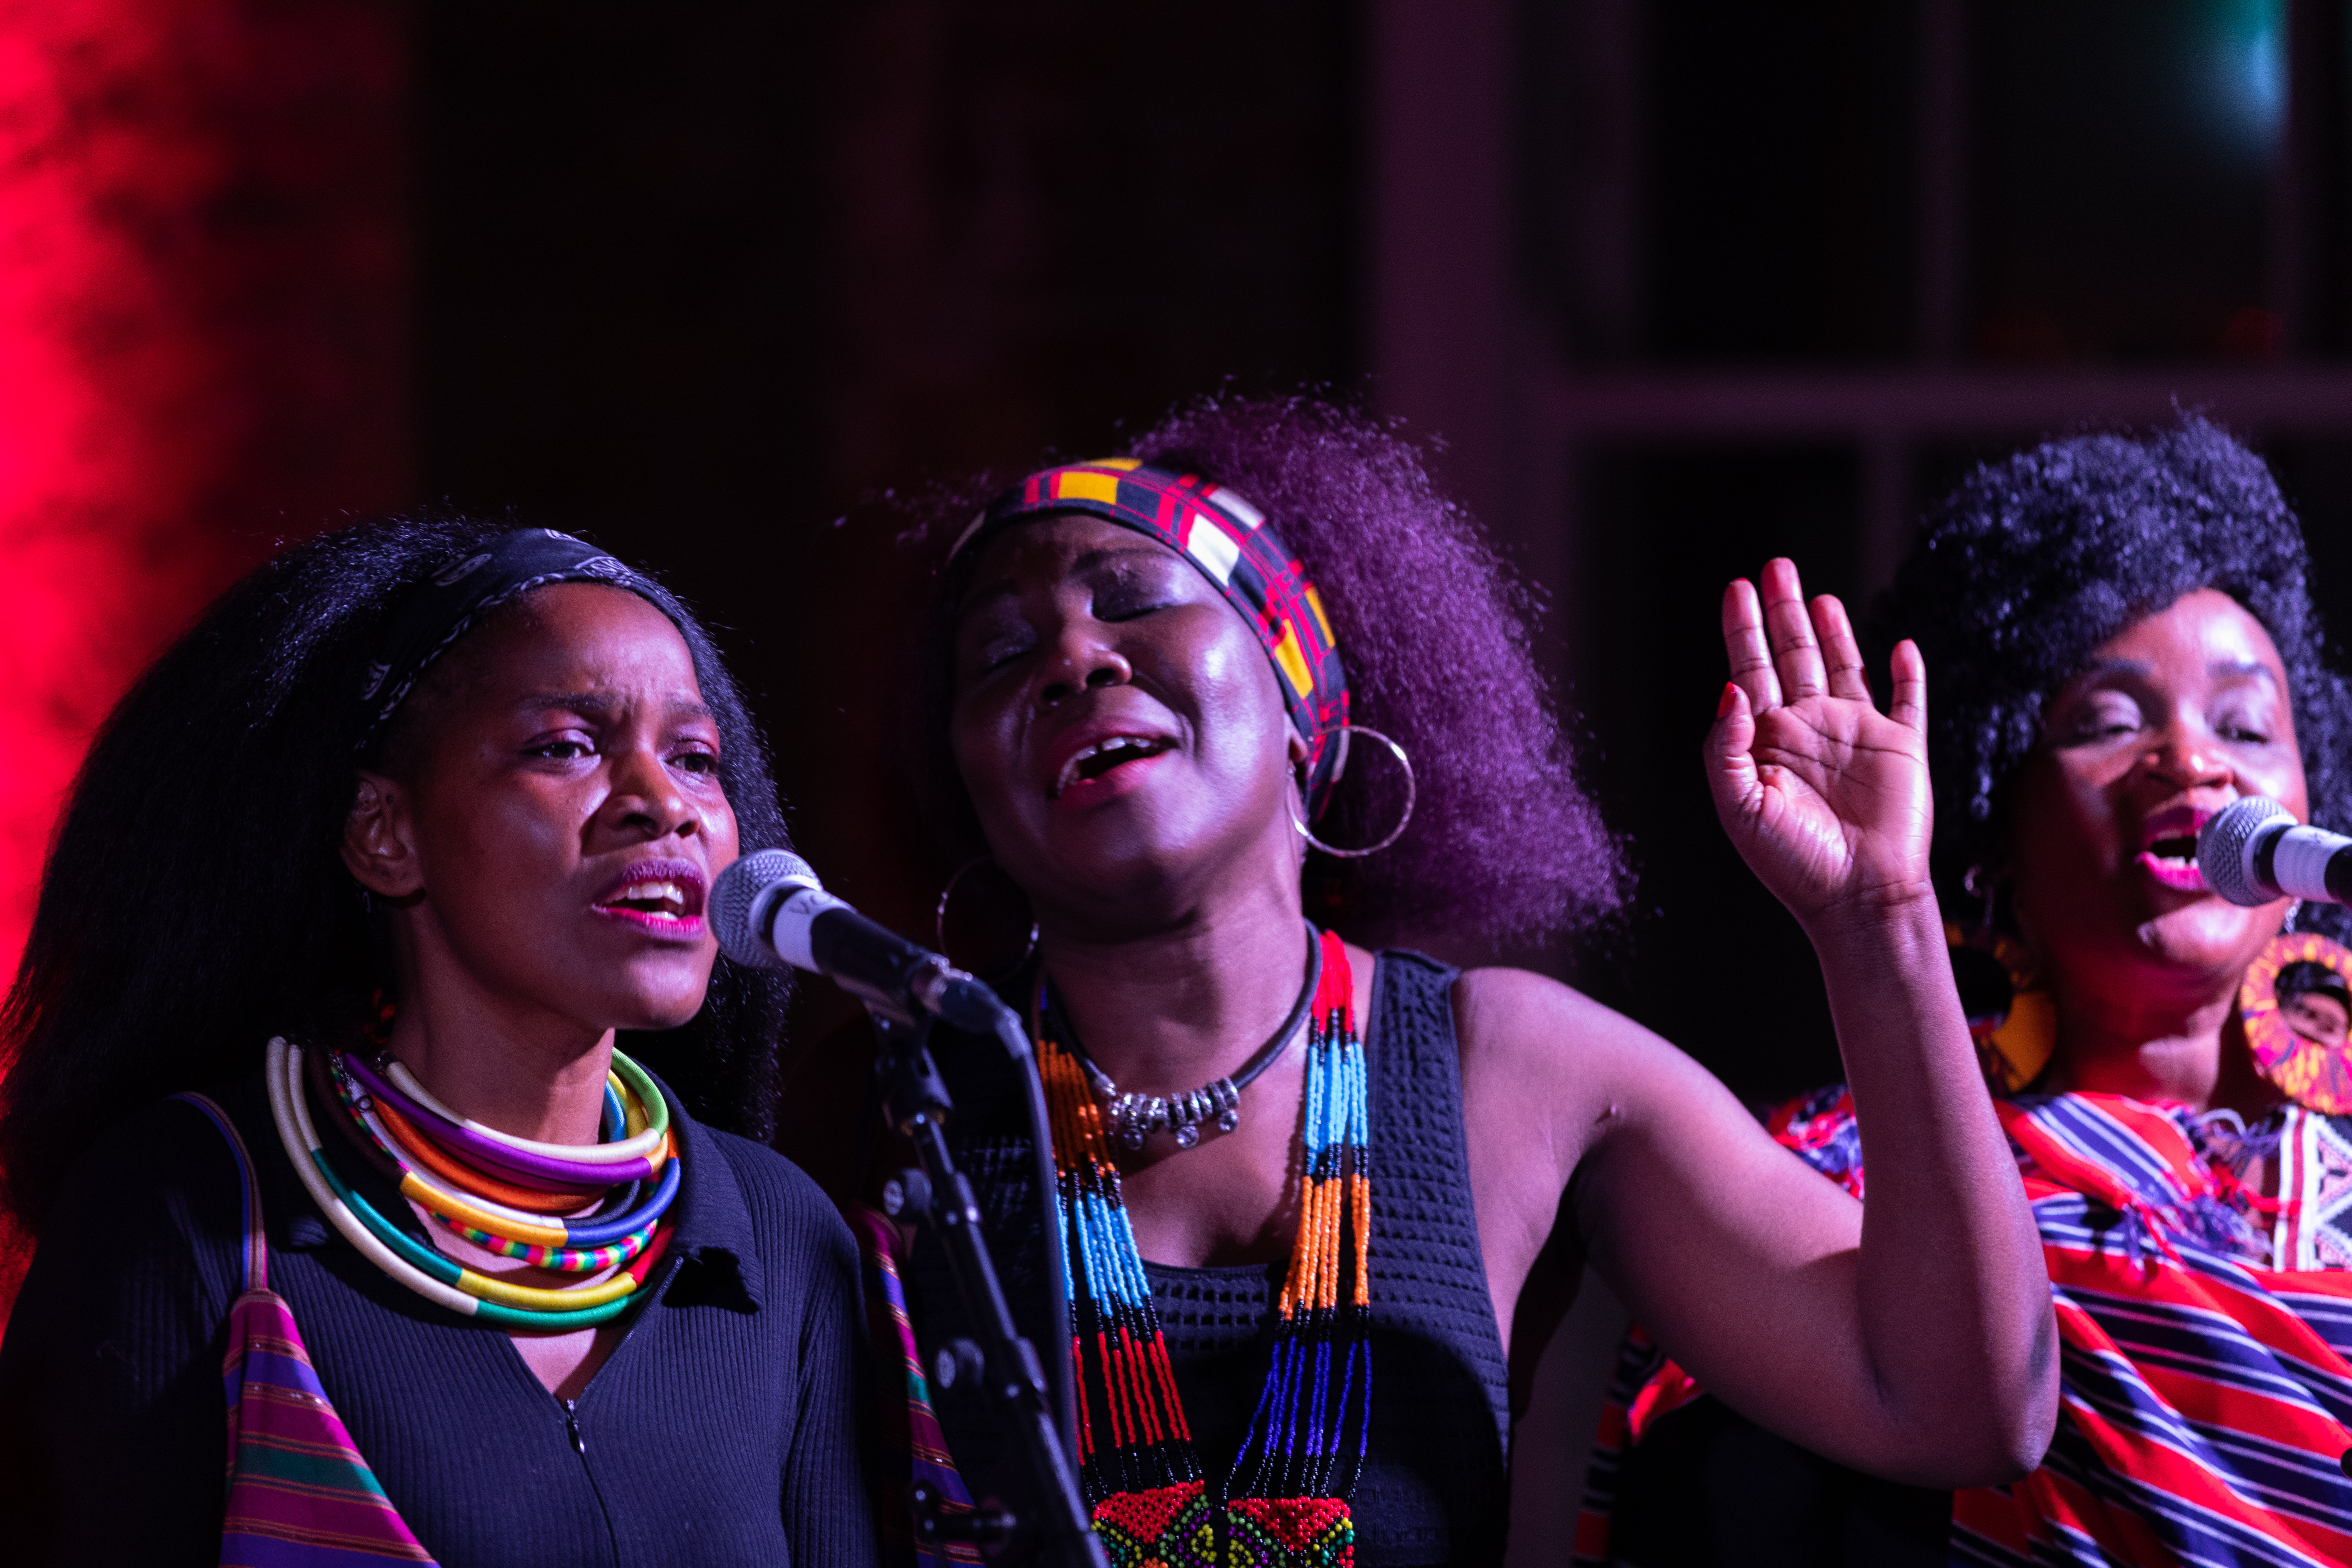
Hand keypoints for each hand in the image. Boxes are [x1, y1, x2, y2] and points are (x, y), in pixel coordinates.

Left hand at [1706, 559, 1932, 929]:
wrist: (1857, 898)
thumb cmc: (1794, 862)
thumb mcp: (1739, 806)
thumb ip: (1726, 745)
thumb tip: (1730, 687)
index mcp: (1767, 741)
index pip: (1750, 669)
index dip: (1744, 629)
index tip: (1737, 588)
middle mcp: (1809, 730)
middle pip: (1792, 655)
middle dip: (1782, 612)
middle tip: (1773, 567)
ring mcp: (1856, 735)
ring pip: (1842, 665)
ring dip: (1832, 629)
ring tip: (1816, 594)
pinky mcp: (1901, 749)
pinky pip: (1908, 700)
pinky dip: (1907, 672)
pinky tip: (1902, 645)